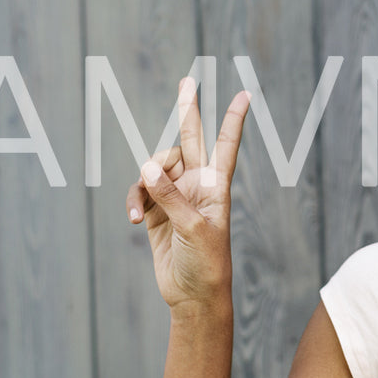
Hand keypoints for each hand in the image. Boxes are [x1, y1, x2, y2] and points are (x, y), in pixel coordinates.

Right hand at [126, 77, 250, 314]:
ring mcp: (175, 197)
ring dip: (144, 183)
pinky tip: (135, 220)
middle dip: (187, 112)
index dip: (233, 121)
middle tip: (187, 81)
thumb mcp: (193, 229)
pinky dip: (134, 202)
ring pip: (154, 169)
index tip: (244, 94)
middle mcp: (196, 186)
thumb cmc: (206, 263)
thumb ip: (170, 197)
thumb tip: (147, 168)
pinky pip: (139, 194)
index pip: (225, 147)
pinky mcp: (156, 213)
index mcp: (216, 187)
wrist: (194, 296)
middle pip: (188, 141)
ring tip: (142, 211)